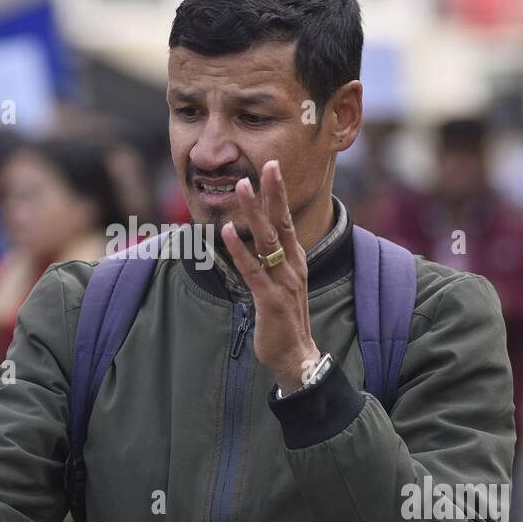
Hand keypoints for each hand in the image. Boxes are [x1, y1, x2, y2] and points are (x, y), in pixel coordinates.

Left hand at [219, 160, 320, 392]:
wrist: (296, 357)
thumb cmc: (285, 320)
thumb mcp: (281, 284)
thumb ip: (271, 261)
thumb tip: (256, 240)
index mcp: (295, 261)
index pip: (287, 220)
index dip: (279, 194)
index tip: (272, 167)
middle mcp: (292, 266)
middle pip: (282, 222)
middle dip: (273, 192)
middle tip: (266, 164)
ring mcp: (283, 282)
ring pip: (267, 241)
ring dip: (253, 213)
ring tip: (241, 187)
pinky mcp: (269, 300)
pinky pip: (253, 270)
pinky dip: (239, 250)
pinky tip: (226, 233)